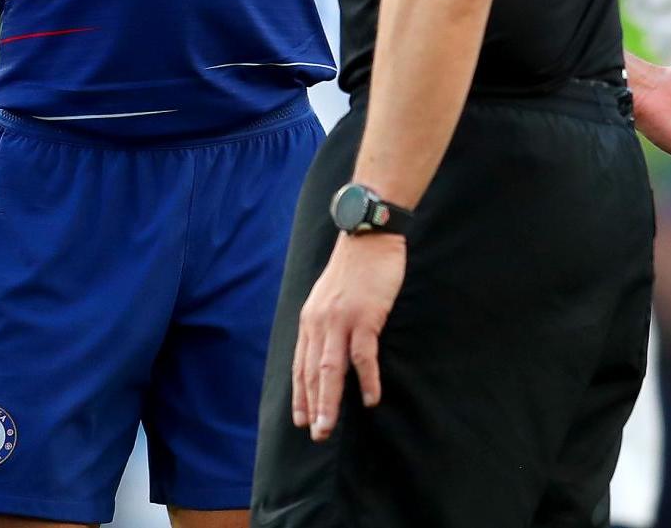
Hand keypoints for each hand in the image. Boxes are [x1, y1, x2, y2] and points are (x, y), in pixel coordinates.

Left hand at [292, 232, 405, 441]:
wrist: (368, 235)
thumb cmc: (354, 268)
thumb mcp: (329, 296)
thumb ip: (326, 323)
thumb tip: (329, 349)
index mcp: (310, 320)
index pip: (300, 365)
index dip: (300, 395)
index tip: (300, 420)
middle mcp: (319, 323)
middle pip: (312, 373)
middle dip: (312, 407)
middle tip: (316, 435)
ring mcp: (341, 320)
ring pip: (331, 369)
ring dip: (329, 402)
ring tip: (329, 428)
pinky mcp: (364, 317)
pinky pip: (363, 355)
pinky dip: (365, 379)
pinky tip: (369, 399)